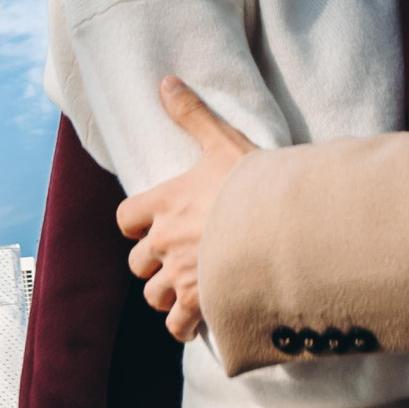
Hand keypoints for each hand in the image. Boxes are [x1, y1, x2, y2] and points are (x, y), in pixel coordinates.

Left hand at [118, 77, 255, 341]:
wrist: (283, 225)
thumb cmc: (253, 183)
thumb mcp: (222, 141)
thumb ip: (192, 114)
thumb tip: (166, 81)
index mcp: (165, 203)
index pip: (125, 219)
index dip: (136, 224)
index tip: (153, 225)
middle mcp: (165, 242)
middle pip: (137, 263)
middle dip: (152, 263)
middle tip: (178, 258)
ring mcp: (181, 276)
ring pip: (154, 296)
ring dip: (167, 294)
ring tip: (190, 287)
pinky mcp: (201, 304)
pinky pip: (177, 327)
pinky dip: (184, 325)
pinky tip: (201, 316)